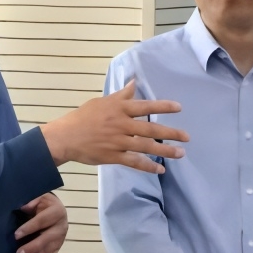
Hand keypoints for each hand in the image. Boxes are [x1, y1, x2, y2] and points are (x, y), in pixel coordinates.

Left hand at [14, 191, 68, 252]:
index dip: (29, 228)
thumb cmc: (42, 202)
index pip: (42, 220)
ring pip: (49, 250)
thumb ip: (31, 201)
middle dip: (32, 248)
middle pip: (47, 239)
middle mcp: (62, 225)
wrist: (53, 207)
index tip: (16, 235)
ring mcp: (61, 238)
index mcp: (57, 211)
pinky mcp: (59, 246)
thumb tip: (23, 207)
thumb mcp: (37, 196)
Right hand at [41, 82, 188, 172]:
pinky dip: (148, 166)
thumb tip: (134, 82)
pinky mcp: (113, 156)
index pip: (145, 106)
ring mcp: (118, 142)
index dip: (163, 107)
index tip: (179, 108)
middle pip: (150, 129)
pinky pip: (134, 162)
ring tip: (180, 153)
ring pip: (146, 147)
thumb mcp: (102, 101)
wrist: (65, 137)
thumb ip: (121, 95)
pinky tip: (160, 170)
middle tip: (187, 137)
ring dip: (165, 151)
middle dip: (171, 133)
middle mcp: (121, 125)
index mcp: (119, 109)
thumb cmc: (83, 117)